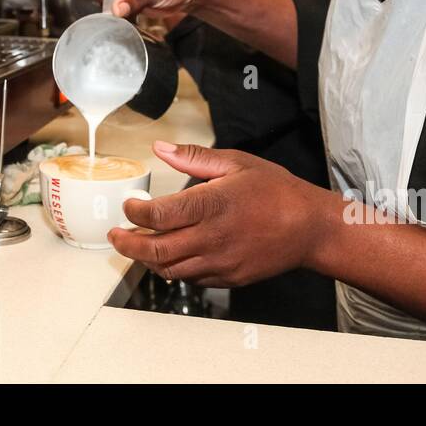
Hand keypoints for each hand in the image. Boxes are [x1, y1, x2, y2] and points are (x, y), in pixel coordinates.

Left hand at [109, 141, 336, 286]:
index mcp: (211, 205)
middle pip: (155, 250)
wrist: (310, 228)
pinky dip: (173, 269)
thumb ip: (193, 157)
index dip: (134, 213)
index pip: (157, 215)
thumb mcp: (235, 163)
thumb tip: (160, 148)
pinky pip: (191, 278)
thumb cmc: (276, 191)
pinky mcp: (228, 278)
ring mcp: (220, 262)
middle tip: (115, 235)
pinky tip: (168, 257)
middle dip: (127, 243)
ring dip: (146, 259)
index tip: (127, 205)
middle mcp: (212, 237)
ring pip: (169, 269)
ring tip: (136, 246)